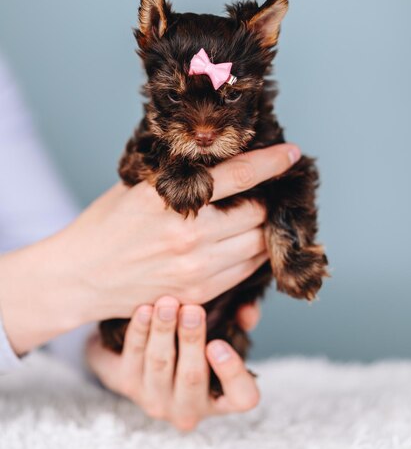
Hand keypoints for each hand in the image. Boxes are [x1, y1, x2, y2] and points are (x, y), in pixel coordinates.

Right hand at [67, 143, 299, 317]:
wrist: (79, 277)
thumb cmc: (105, 225)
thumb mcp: (136, 187)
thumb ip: (178, 175)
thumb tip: (216, 155)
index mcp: (170, 197)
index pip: (238, 175)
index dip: (272, 163)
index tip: (292, 154)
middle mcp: (188, 234)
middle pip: (258, 215)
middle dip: (265, 202)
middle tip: (264, 195)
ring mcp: (196, 269)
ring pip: (258, 247)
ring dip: (262, 232)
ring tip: (253, 221)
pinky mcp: (199, 294)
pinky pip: (245, 273)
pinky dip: (250, 257)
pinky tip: (240, 246)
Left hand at [87, 297, 261, 430]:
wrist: (138, 352)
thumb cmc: (192, 339)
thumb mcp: (222, 328)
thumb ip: (241, 317)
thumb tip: (247, 312)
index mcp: (221, 397)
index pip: (242, 397)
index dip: (233, 373)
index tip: (218, 344)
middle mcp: (189, 407)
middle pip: (192, 377)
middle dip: (191, 340)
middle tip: (192, 310)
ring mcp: (155, 399)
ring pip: (160, 364)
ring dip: (163, 331)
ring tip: (167, 303)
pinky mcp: (125, 384)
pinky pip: (133, 356)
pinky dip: (139, 331)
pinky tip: (144, 310)